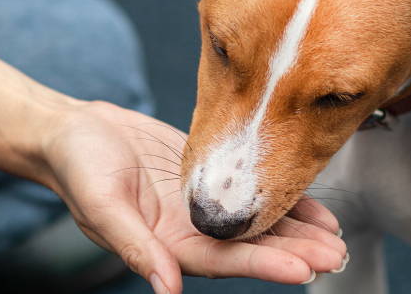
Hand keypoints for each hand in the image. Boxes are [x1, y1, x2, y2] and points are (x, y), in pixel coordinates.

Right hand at [39, 101, 346, 293]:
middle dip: (296, 252)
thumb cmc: (78, 166)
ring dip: (298, 231)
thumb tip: (167, 290)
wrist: (74, 131)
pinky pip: (251, 189)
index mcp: (167, 244)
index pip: (226, 260)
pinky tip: (312, 203)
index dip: (266, 265)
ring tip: (336, 236)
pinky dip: (281, 198)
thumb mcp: (102, 205)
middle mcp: (191, 230)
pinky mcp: (208, 176)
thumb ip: (136, 247)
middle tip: (336, 254)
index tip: (305, 268)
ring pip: (258, 222)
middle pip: (252, 247)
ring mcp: (202, 205)